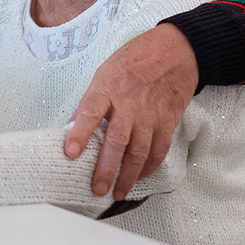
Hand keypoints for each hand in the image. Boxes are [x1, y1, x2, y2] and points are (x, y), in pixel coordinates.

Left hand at [64, 23, 197, 200]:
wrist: (175, 52)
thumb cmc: (134, 62)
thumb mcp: (104, 73)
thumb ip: (90, 101)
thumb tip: (72, 126)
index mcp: (107, 88)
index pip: (89, 113)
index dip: (79, 134)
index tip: (70, 153)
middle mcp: (129, 103)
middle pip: (117, 141)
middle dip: (106, 168)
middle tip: (97, 188)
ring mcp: (150, 114)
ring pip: (139, 152)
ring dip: (127, 176)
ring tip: (116, 192)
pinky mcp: (167, 122)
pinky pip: (158, 150)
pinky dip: (148, 168)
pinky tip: (138, 178)